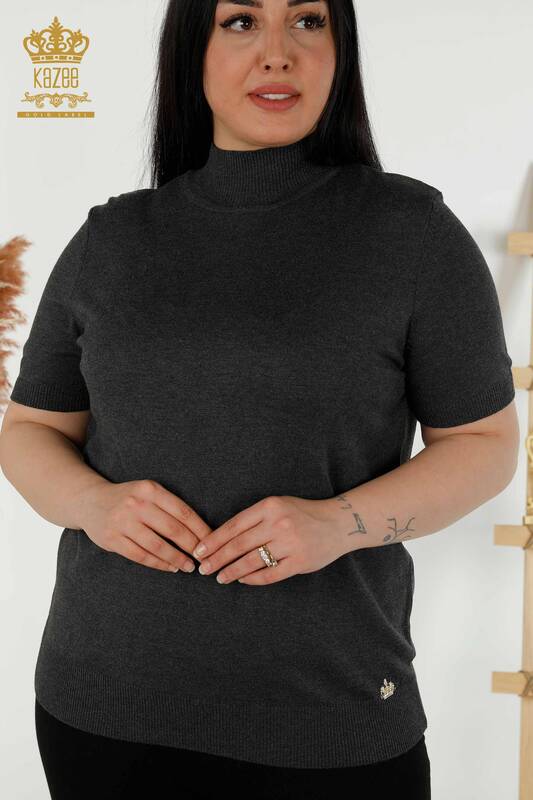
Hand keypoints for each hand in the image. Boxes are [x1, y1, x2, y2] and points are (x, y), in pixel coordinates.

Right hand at [77, 478, 210, 572]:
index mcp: (150, 489)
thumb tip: (200, 530)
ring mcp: (122, 522)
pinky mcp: (112, 539)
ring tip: (188, 566)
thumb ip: (169, 506)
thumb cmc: (128, 499)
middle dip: (192, 546)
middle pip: (173, 529)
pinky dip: (159, 564)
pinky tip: (170, 567)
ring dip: (177, 559)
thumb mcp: (148, 493)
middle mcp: (136, 504)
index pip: (183, 511)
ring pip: (157, 546)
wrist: (89, 501)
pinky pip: (141, 556)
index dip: (200, 529)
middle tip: (204, 558)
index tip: (212, 541)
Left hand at [191, 495, 346, 584]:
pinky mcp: (300, 562)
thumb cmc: (302, 514)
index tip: (199, 550)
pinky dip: (252, 579)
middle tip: (203, 568)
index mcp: (270, 506)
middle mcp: (279, 523)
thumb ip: (254, 520)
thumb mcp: (277, 507)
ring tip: (220, 577)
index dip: (214, 540)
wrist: (339, 523)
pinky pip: (270, 574)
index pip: (234, 525)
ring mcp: (291, 543)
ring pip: (252, 561)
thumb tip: (221, 540)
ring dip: (232, 571)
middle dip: (217, 558)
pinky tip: (242, 580)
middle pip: (239, 545)